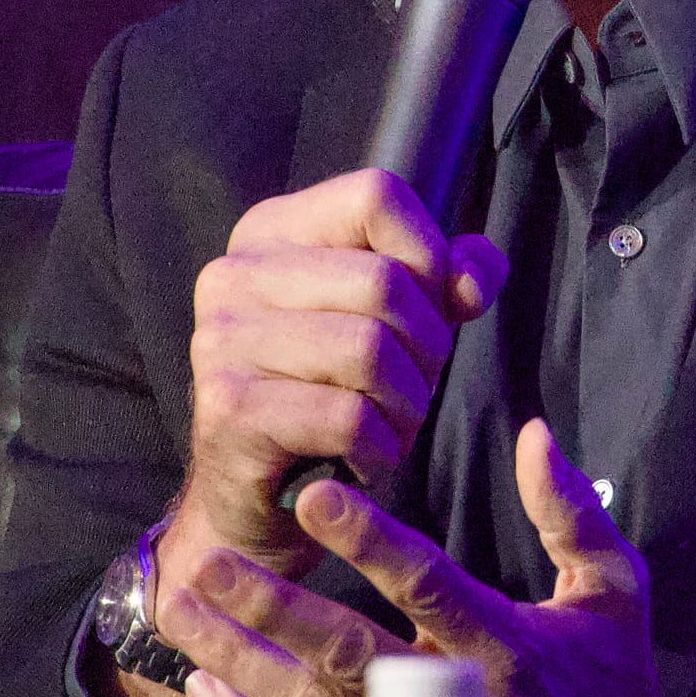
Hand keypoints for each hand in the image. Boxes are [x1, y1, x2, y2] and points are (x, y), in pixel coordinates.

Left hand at [159, 422, 695, 696]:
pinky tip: (205, 691)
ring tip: (179, 609)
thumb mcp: (614, 591)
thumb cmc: (614, 690)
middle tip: (206, 561)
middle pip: (346, 656)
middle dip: (271, 608)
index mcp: (506, 646)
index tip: (312, 497)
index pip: (428, 585)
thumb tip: (535, 432)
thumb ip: (570, 512)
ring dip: (238, 663)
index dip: (369, 541)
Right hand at [162, 168, 506, 590]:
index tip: (430, 309)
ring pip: (369, 350)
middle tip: (413, 389)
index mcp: (273, 231)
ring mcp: (222, 340)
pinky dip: (378, 447)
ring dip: (406, 404)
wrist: (262, 501)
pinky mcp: (229, 408)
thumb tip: (473, 277)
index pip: (377, 195)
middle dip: (427, 347)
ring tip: (392, 425)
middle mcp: (234, 274)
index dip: (429, 253)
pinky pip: (346, 416)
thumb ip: (446, 278)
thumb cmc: (334, 396)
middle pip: (383, 281)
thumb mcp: (398, 323)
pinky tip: (364, 458)